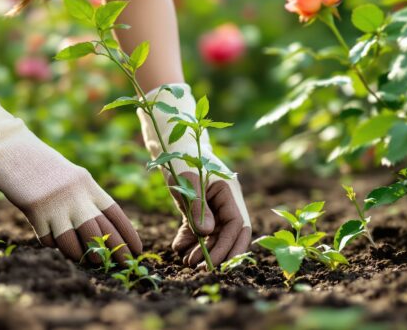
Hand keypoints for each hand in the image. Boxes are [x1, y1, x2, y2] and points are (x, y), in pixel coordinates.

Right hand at [0, 54, 141, 262]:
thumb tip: (99, 229)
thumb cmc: (41, 165)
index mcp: (88, 184)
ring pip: (77, 243)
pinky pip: (50, 241)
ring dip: (82, 255)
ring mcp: (56, 206)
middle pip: (101, 233)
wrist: (10, 151)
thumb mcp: (70, 177)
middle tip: (123, 266)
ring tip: (87, 260)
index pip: (116, 214)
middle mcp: (77, 196)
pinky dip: (53, 246)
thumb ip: (85, 198)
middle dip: (115, 252)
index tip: (138, 250)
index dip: (128, 234)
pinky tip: (53, 242)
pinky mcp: (36, 213)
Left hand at [137, 83, 251, 267]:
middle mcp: (226, 199)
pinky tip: (179, 249)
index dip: (229, 246)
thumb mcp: (187, 181)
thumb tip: (207, 234)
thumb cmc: (180, 155)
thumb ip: (197, 207)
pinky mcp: (197, 206)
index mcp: (230, 191)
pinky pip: (199, 229)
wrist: (168, 138)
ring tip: (187, 262)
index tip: (214, 263)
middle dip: (219, 253)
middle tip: (199, 268)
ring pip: (215, 234)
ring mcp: (212, 204)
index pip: (238, 224)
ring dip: (204, 250)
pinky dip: (191, 241)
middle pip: (231, 233)